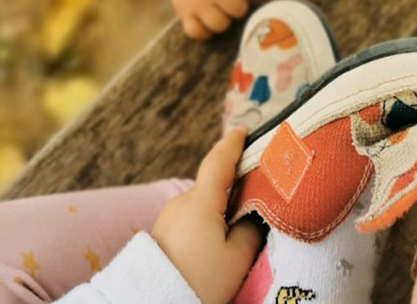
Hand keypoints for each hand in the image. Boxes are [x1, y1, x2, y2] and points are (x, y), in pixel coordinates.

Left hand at [152, 130, 263, 303]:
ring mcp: (168, 218)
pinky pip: (192, 220)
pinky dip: (208, 224)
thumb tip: (254, 214)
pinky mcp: (163, 235)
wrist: (154, 302)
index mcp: (200, 201)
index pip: (218, 161)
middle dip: (235, 189)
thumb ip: (251, 228)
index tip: (244, 130)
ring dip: (221, 211)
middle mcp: (180, 203)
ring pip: (203, 206)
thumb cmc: (200, 280)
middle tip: (262, 195)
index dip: (233, 144)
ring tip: (242, 229)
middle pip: (214, 187)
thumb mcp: (238, 257)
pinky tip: (219, 242)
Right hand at [157, 0, 258, 40]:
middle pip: (238, 10)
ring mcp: (198, 5)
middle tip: (231, 1)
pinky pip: (196, 32)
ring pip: (220, 25)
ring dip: (223, 21)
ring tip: (219, 12)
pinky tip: (206, 25)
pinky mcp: (185, 13)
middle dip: (238, 6)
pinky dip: (203, 32)